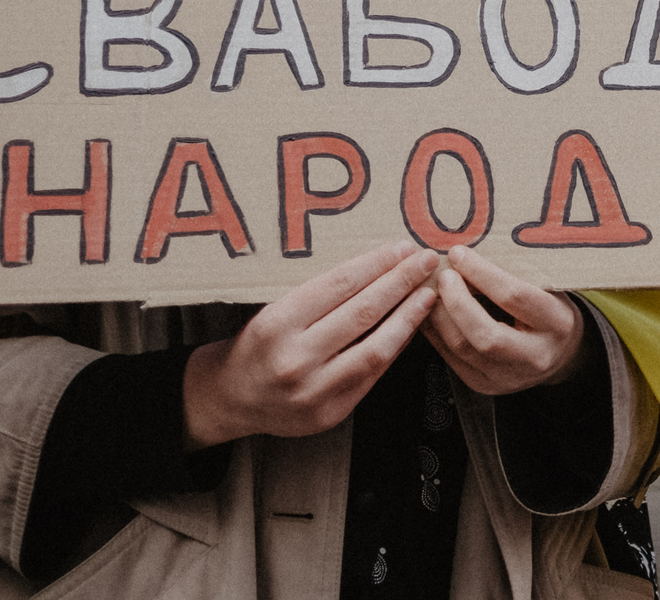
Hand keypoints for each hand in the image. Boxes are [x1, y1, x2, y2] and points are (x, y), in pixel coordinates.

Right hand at [182, 243, 438, 448]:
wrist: (231, 398)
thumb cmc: (258, 344)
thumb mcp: (275, 309)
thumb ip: (322, 295)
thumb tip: (381, 265)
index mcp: (276, 324)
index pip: (339, 285)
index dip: (376, 264)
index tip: (402, 247)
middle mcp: (295, 359)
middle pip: (362, 313)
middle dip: (400, 282)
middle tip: (426, 260)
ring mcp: (313, 391)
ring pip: (376, 347)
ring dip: (408, 316)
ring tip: (428, 292)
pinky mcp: (330, 413)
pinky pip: (373, 374)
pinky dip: (395, 346)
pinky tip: (411, 326)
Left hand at [422, 246, 590, 396]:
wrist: (560, 354)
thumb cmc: (550, 309)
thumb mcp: (546, 287)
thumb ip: (514, 273)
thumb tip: (467, 253)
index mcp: (556, 324)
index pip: (514, 297)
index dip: (482, 274)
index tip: (458, 253)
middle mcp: (534, 356)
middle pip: (486, 334)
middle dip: (457, 301)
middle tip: (442, 276)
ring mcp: (508, 377)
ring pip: (463, 348)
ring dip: (439, 316)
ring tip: (428, 291)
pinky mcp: (484, 384)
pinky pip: (451, 359)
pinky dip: (435, 333)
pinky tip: (427, 312)